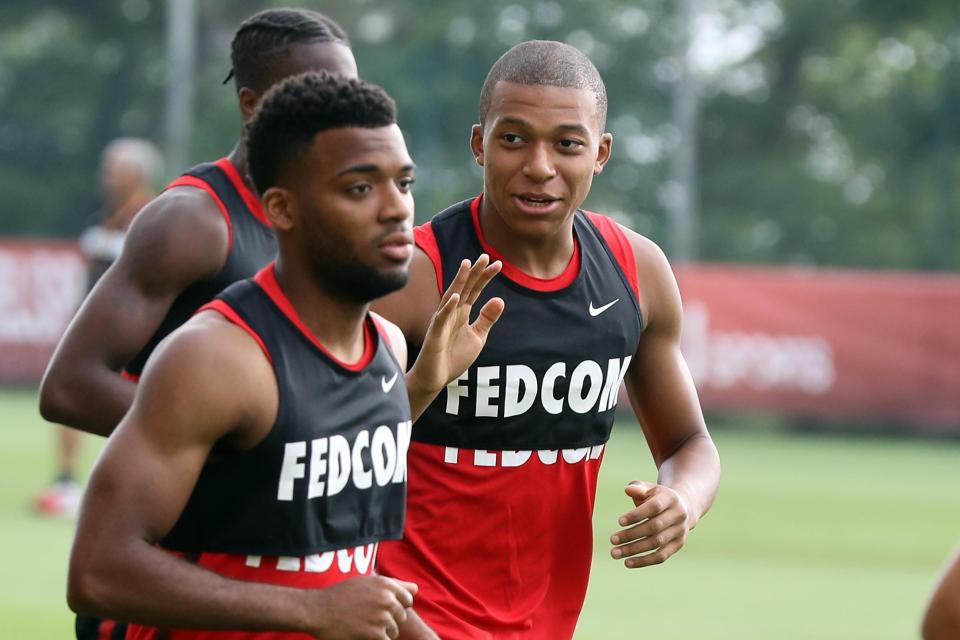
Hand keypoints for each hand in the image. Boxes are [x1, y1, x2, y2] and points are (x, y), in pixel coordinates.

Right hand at [309, 575, 417, 639]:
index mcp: (386, 584)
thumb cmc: (341, 595)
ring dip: (381, 632)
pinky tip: (362, 634)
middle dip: (389, 620)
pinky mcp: (375, 633)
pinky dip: (376, 639)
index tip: (382, 610)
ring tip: (363, 626)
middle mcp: (387, 599)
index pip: (407, 600)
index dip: (396, 607)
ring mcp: (381, 617)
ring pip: (393, 631)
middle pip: (401, 617)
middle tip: (367, 619)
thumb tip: (416, 589)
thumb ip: (395, 585)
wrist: (318, 610)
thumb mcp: (367, 582)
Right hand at [408, 255, 503, 393]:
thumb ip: (487, 319)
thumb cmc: (453, 357)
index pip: (475, 290)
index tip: (498, 264)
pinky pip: (441, 319)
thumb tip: (499, 299)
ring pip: (451, 297)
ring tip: (467, 265)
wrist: (435, 379)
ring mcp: (442, 323)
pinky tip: (456, 297)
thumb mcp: (477, 337)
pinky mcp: (434, 336)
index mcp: (462, 313)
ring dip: (459, 282)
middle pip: (464, 288)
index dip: (485, 277)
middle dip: (474, 272)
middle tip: (485, 255)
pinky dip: (448, 308)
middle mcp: (451, 313)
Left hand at [609, 480, 693, 567]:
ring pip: (657, 544)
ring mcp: (680, 531)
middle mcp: (678, 515)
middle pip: (654, 527)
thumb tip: (628, 490)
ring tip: (615, 553)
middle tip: (612, 540)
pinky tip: (627, 562)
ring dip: (634, 550)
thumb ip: (638, 488)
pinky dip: (644, 561)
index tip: (619, 521)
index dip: (637, 515)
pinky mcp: (678, 545)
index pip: (654, 507)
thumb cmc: (658, 497)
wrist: (684, 507)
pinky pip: (661, 556)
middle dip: (631, 534)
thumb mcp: (649, 489)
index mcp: (670, 498)